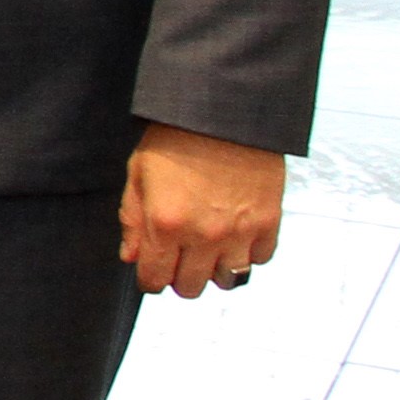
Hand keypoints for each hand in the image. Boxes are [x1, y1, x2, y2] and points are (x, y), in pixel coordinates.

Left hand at [124, 122, 285, 297]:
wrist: (223, 111)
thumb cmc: (175, 137)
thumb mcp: (138, 174)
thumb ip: (132, 221)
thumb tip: (131, 258)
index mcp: (165, 225)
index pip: (154, 281)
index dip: (150, 278)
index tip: (152, 269)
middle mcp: (204, 236)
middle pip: (190, 288)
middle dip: (179, 276)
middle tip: (179, 256)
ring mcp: (239, 232)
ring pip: (227, 280)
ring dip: (215, 269)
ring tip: (208, 248)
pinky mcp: (268, 221)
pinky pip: (259, 260)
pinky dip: (248, 254)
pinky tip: (236, 235)